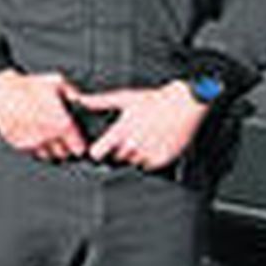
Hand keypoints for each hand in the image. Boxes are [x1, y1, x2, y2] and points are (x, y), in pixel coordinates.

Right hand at [0, 69, 85, 160]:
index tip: (78, 143)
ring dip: (49, 149)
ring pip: (47, 155)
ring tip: (48, 139)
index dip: (80, 145)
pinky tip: (33, 134)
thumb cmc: (27, 87)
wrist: (1, 91)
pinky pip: (31, 151)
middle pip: (63, 154)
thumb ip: (73, 93)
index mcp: (61, 124)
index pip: (78, 147)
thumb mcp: (57, 82)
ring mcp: (32, 142)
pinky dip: (34, 146)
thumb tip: (81, 100)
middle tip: (63, 140)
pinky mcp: (19, 144)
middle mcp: (48, 136)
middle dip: (65, 148)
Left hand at [75, 81, 207, 170]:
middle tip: (127, 139)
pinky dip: (148, 159)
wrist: (184, 104)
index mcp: (121, 131)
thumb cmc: (154, 100)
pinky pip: (148, 166)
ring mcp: (148, 153)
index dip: (96, 152)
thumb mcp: (125, 98)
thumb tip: (81, 99)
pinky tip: (152, 145)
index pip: (98, 153)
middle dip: (118, 151)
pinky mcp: (162, 159)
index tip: (98, 149)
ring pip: (132, 163)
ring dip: (133, 156)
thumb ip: (100, 102)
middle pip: (116, 159)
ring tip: (141, 141)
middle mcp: (133, 145)